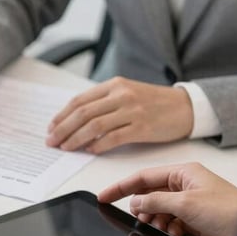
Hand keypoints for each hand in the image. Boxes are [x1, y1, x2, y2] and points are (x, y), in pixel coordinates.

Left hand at [46, 77, 193, 153]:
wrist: (186, 107)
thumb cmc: (152, 102)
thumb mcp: (126, 92)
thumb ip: (102, 102)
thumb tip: (73, 120)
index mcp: (114, 85)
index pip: (79, 101)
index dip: (61, 116)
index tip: (51, 128)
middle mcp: (121, 95)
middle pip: (82, 114)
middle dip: (62, 129)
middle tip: (51, 141)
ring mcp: (132, 111)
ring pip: (94, 126)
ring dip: (75, 139)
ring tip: (65, 148)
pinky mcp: (142, 127)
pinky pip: (113, 138)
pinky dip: (97, 145)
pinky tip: (89, 150)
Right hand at [99, 163, 236, 235]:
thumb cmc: (230, 211)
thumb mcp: (185, 203)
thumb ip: (154, 201)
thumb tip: (135, 202)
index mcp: (184, 173)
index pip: (143, 177)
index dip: (121, 187)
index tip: (104, 196)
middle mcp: (186, 186)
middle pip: (150, 194)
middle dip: (141, 207)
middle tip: (136, 216)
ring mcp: (190, 203)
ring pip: (159, 210)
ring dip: (155, 220)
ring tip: (157, 225)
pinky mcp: (195, 220)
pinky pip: (170, 222)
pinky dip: (168, 228)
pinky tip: (174, 232)